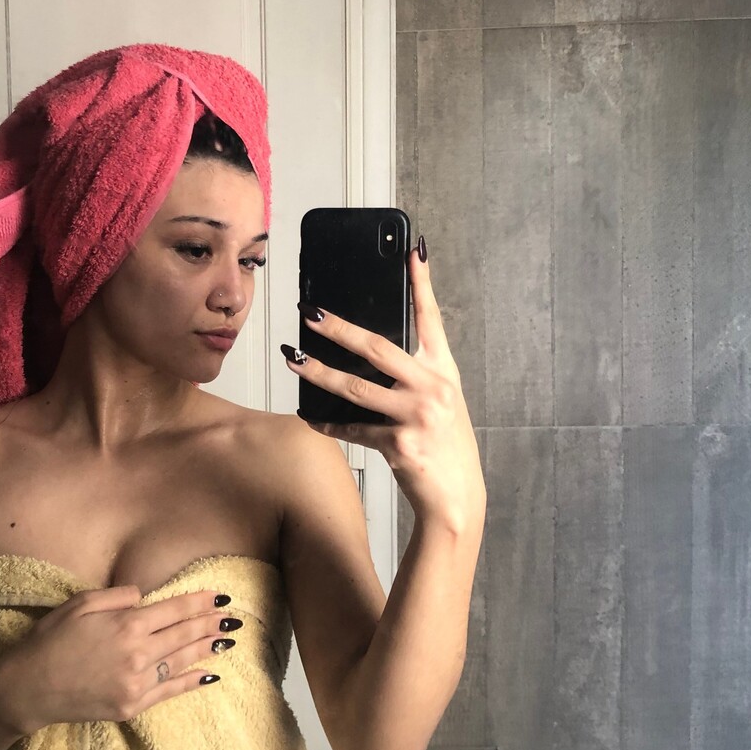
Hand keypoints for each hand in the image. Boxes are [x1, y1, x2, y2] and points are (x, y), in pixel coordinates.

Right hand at [0, 586, 237, 734]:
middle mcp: (138, 653)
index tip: (220, 596)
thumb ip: (117, 596)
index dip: (199, 602)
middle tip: (233, 617)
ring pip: (181, 662)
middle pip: (184, 635)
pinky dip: (191, 682)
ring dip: (207, 649)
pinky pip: (169, 692)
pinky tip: (209, 674)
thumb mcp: (80, 603)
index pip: (174, 610)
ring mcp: (136, 683)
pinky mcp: (131, 706)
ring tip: (227, 639)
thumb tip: (144, 597)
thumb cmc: (50, 640)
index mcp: (126, 624)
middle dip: (211, 624)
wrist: (28, 689)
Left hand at [282, 243, 485, 531]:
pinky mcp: (399, 444)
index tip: (413, 252)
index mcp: (444, 372)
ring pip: (355, 388)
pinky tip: (309, 416)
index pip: (431, 318)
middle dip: (339, 329)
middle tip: (310, 313)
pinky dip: (328, 423)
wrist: (457, 498)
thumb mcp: (441, 402)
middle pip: (378, 348)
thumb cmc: (446, 446)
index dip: (422, 283)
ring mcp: (416, 416)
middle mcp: (433, 388)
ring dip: (318, 373)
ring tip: (293, 361)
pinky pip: (352, 428)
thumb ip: (414, 375)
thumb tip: (368, 351)